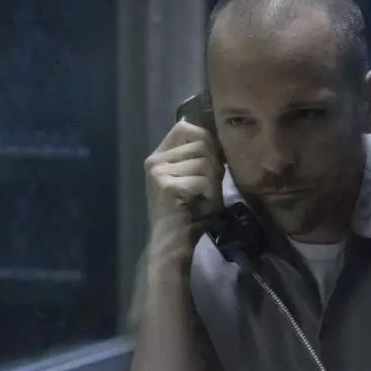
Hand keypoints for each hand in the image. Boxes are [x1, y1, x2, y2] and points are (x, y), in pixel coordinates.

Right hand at [145, 120, 223, 240]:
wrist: (173, 243)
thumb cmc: (188, 213)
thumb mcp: (195, 177)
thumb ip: (201, 157)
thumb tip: (216, 137)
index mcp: (158, 156)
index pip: (185, 128)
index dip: (205, 141)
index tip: (209, 165)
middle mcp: (154, 160)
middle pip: (201, 143)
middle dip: (213, 166)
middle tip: (205, 190)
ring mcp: (157, 172)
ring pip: (205, 162)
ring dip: (213, 183)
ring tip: (203, 199)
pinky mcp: (165, 185)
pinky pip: (203, 180)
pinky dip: (209, 195)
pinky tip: (200, 206)